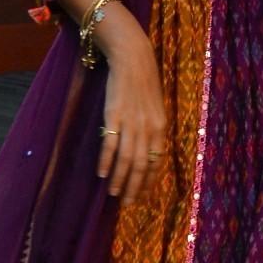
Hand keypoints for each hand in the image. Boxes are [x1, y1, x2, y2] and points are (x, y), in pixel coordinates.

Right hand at [97, 27, 165, 202]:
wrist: (133, 59)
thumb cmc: (144, 83)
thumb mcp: (155, 107)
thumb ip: (152, 129)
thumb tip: (147, 151)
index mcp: (161, 127)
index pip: (157, 161)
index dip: (150, 181)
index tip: (142, 196)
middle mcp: (148, 128)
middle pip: (142, 165)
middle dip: (135, 187)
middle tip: (127, 203)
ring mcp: (131, 122)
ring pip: (127, 159)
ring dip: (120, 179)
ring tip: (113, 194)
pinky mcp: (115, 115)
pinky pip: (110, 144)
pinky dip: (106, 161)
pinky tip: (102, 173)